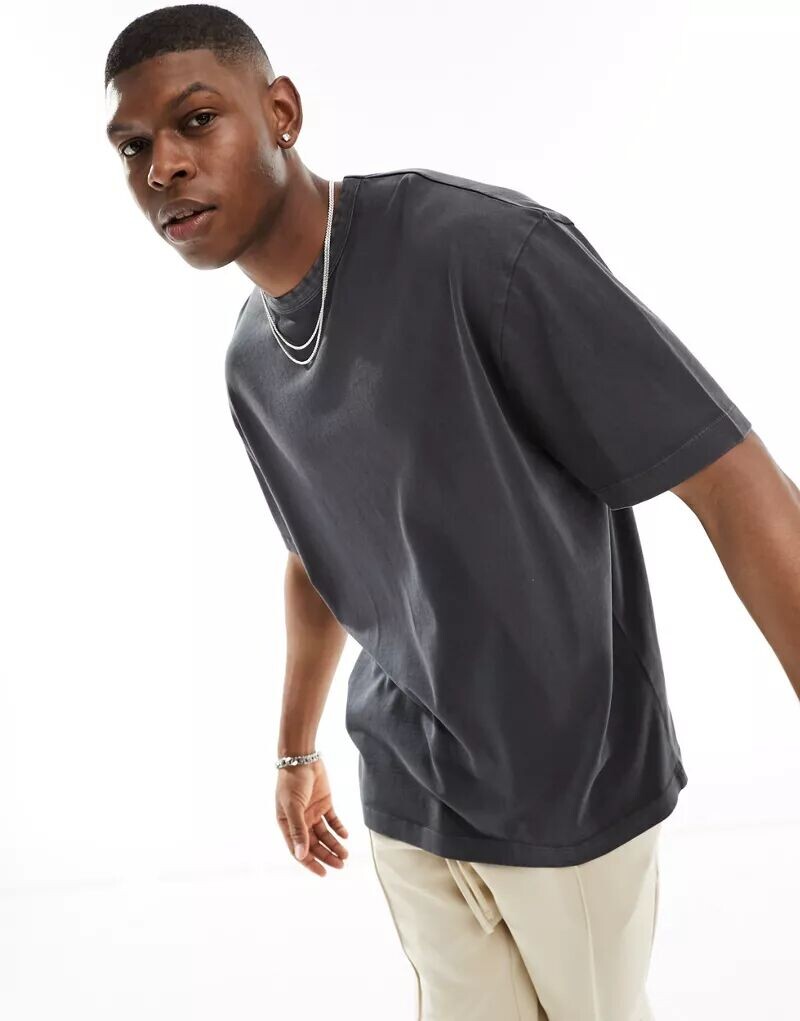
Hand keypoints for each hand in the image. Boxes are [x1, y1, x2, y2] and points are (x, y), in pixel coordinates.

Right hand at [276, 757, 349, 875]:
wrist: (302, 758)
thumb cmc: (292, 782)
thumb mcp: (293, 807)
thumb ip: (298, 831)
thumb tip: (301, 855)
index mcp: (288, 825)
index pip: (299, 850)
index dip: (310, 863)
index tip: (323, 873)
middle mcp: (300, 821)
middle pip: (315, 845)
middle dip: (327, 856)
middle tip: (340, 864)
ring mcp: (312, 813)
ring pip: (325, 835)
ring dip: (334, 845)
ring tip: (345, 854)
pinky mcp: (324, 804)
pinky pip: (332, 820)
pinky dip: (339, 829)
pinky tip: (345, 836)